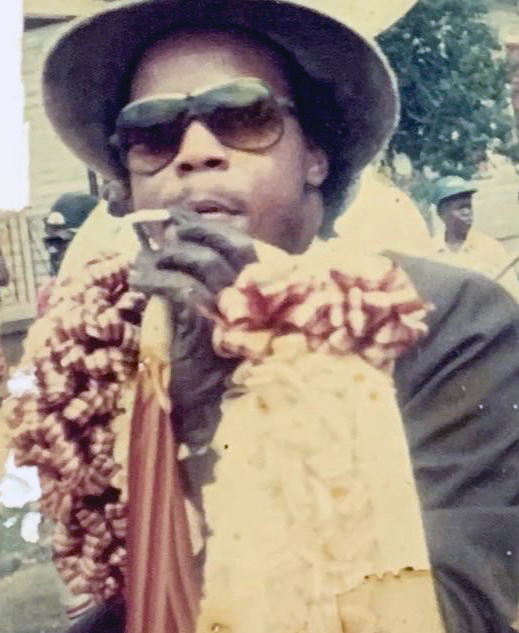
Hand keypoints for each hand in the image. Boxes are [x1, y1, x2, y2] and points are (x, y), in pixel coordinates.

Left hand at [130, 208, 256, 448]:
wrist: (215, 415)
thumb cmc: (219, 370)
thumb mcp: (223, 324)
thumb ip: (217, 291)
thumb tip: (182, 254)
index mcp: (263, 294)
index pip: (244, 247)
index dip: (211, 228)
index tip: (183, 217)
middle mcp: (254, 299)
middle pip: (225, 248)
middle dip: (192, 232)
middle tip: (167, 230)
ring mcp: (232, 311)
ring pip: (202, 264)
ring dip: (170, 255)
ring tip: (147, 260)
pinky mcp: (206, 327)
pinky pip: (179, 288)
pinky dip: (157, 279)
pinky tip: (141, 281)